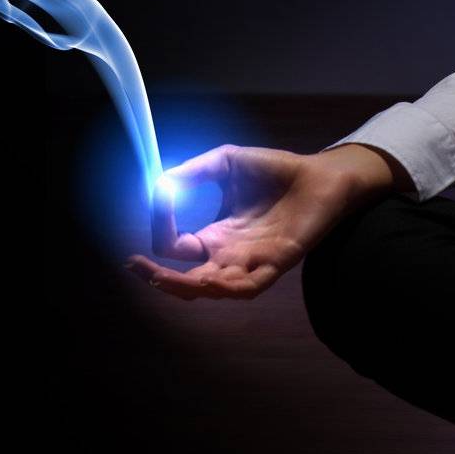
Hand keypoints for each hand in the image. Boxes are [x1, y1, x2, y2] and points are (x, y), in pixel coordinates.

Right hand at [125, 142, 400, 300]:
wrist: (319, 174)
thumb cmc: (274, 170)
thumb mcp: (224, 163)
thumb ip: (192, 172)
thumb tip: (158, 184)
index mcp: (216, 236)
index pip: (176, 247)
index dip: (161, 226)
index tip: (157, 196)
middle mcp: (230, 255)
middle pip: (187, 280)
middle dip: (159, 278)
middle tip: (135, 266)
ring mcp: (252, 262)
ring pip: (214, 289)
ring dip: (187, 287)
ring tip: (163, 279)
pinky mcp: (277, 262)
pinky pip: (250, 286)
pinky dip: (229, 288)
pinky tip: (210, 281)